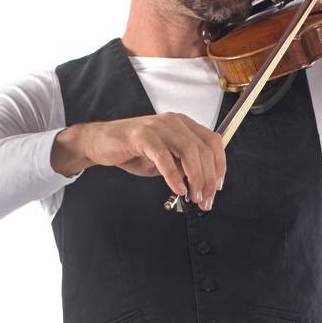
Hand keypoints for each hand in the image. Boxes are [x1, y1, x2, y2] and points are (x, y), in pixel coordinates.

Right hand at [53, 113, 226, 207]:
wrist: (102, 142)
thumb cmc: (135, 151)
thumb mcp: (167, 160)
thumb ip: (184, 168)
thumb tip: (202, 187)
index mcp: (184, 125)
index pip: (213, 143)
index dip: (219, 168)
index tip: (215, 190)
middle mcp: (175, 122)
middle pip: (204, 150)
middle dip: (208, 179)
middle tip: (204, 200)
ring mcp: (158, 126)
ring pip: (189, 151)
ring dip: (195, 178)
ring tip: (193, 197)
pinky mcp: (142, 135)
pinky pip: (164, 156)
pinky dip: (173, 176)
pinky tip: (177, 189)